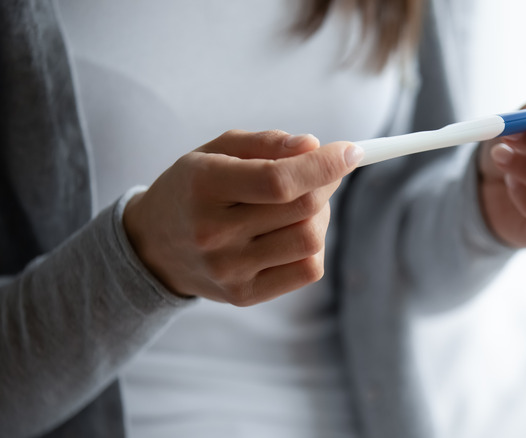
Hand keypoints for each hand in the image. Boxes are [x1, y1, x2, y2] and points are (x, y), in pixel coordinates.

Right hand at [123, 130, 363, 305]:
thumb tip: (314, 145)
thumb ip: (266, 143)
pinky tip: (291, 232)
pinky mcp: (243, 295)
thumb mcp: (217, 150)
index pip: (278, 180)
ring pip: (310, 240)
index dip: (324, 165)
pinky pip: (307, 271)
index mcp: (204, 185)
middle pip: (303, 209)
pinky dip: (312, 246)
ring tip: (300, 205)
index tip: (351, 151)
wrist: (153, 246)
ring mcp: (229, 270)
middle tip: (320, 173)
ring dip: (319, 216)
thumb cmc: (194, 187)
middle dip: (325, 184)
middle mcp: (213, 233)